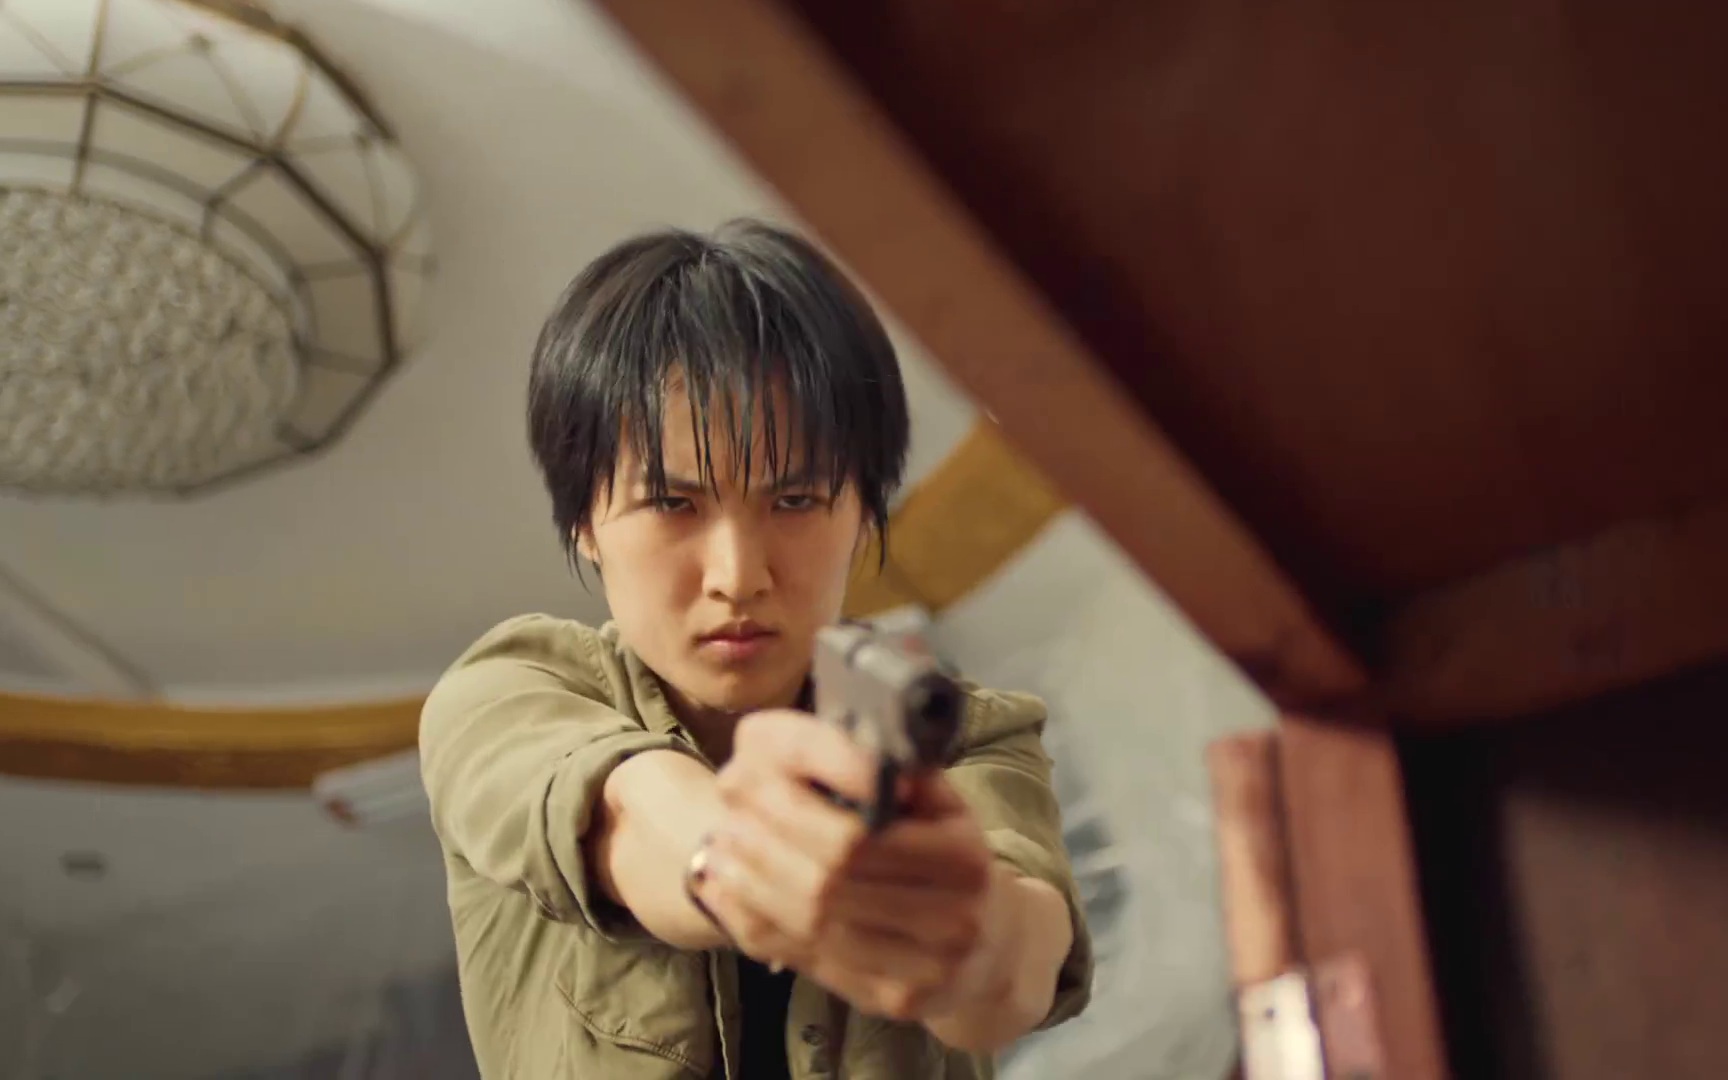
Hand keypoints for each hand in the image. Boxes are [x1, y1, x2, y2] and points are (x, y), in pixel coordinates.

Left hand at [691, 711, 1011, 1020]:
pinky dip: (759, 925)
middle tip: (726, 820)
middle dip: (766, 847)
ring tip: (718, 852)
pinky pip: (811, 963)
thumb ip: (904, 774)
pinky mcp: (894, 1000)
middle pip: (830, 882)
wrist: (996, 952)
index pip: (861, 835)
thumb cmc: (955, 863)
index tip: (752, 786)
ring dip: (754, 886)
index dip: (797, 812)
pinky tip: (730, 896)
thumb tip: (845, 742)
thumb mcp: (947, 808)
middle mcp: (951, 919)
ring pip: (814, 926)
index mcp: (963, 859)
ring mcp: (924, 968)